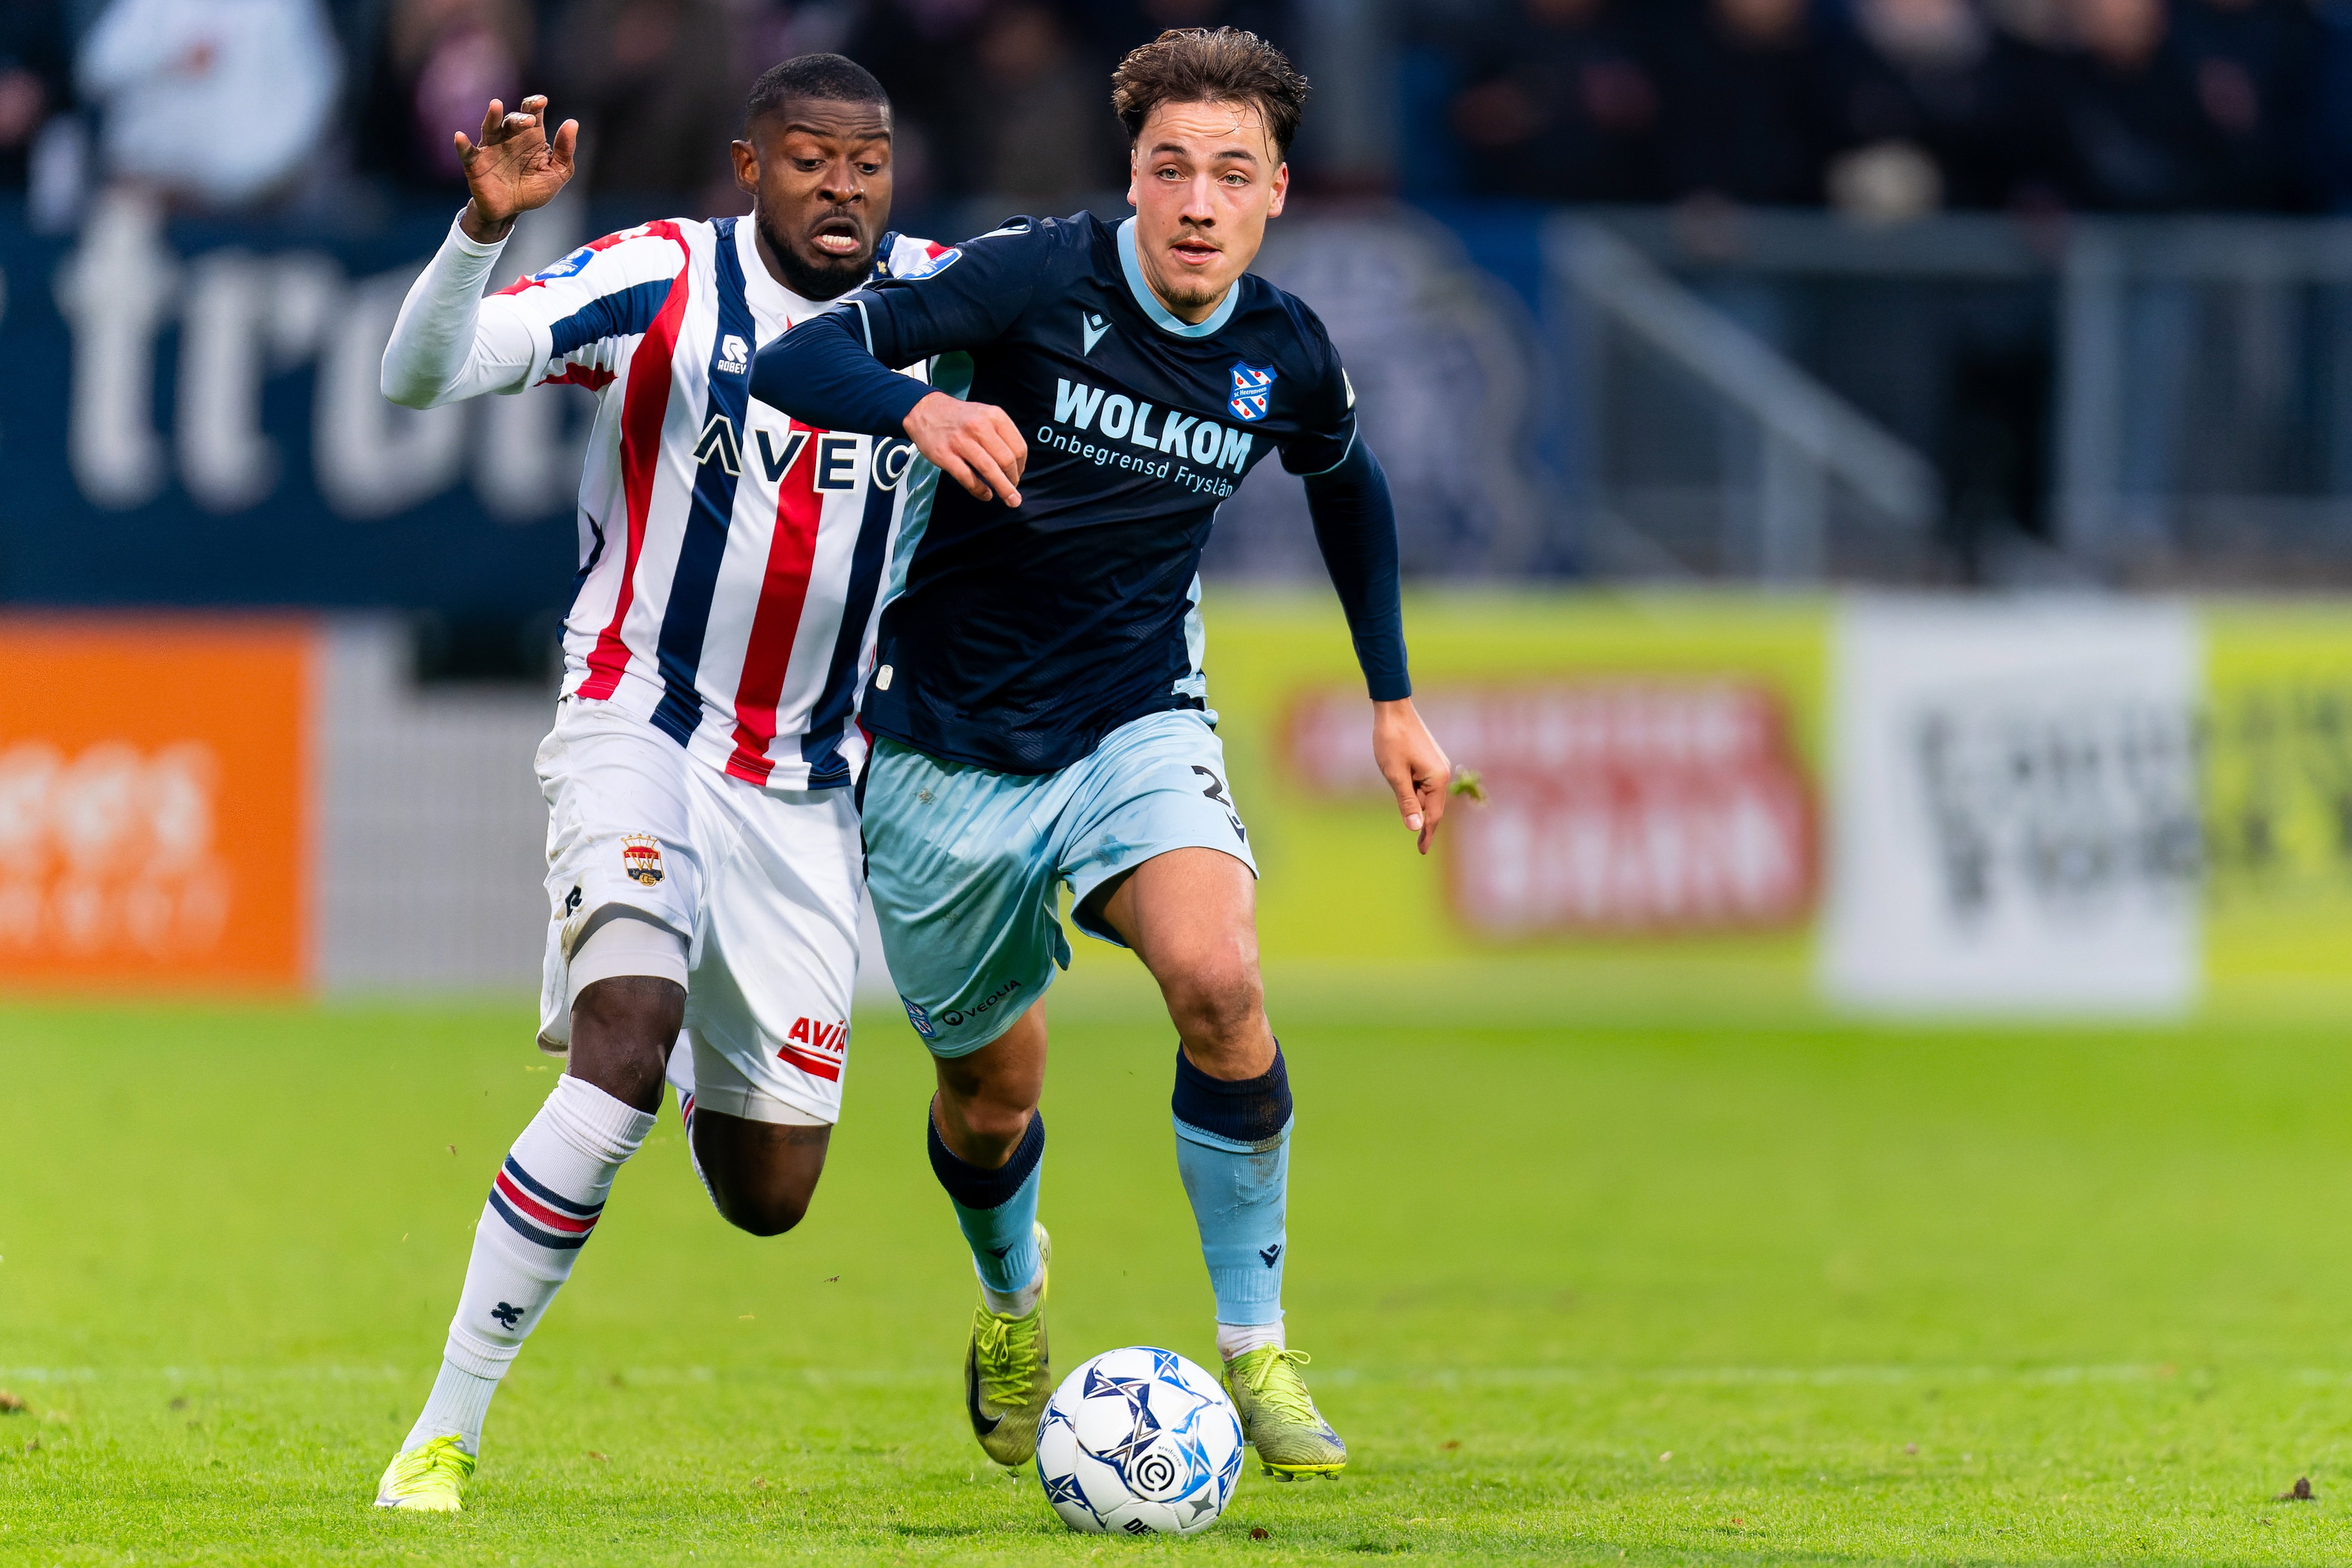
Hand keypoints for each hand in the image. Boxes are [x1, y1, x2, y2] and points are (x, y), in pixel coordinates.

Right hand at [456, 95, 576, 243]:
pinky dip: (463, 144)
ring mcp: (491, 149)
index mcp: (530, 137)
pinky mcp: (475, 164)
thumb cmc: (533, 189)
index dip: (535, 104)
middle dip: (520, 118)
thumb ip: (565, 151)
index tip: (542, 101)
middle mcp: (509, 138)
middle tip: (529, 121)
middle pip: (512, 120)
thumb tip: (572, 122)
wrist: (511, 211)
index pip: (532, 113)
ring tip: (496, 105)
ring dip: (493, 117)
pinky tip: (460, 136)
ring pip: (490, 128)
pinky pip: (467, 152)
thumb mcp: (557, 173)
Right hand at [904, 391, 1026, 506]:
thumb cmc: (960, 418)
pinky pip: (968, 478)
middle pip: (1007, 461)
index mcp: (994, 416)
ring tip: (1010, 500)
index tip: (1018, 475)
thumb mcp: (985, 415)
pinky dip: (980, 490)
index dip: (1022, 466)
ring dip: (1003, 489)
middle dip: (1014, 480)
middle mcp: (979, 426)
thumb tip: (1014, 467)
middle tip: (1013, 491)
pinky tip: (985, 495)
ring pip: (990, 470)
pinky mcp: (945, 455)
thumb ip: (1000, 436)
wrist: (925, 410)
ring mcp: (961, 441)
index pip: (1018, 447)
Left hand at [1373, 698, 1451, 854]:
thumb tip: (1415, 828)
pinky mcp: (1431, 759)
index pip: (1433, 815)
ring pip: (1423, 792)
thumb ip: (1406, 802)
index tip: (1421, 851)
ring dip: (1408, 792)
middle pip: (1429, 804)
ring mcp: (1438, 765)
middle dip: (1413, 808)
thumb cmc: (1392, 740)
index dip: (1426, 834)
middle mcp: (1443, 772)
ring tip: (1392, 768)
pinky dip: (1410, 783)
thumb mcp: (1395, 775)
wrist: (1393, 708)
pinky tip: (1397, 768)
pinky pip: (1421, 780)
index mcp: (1438, 778)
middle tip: (1400, 795)